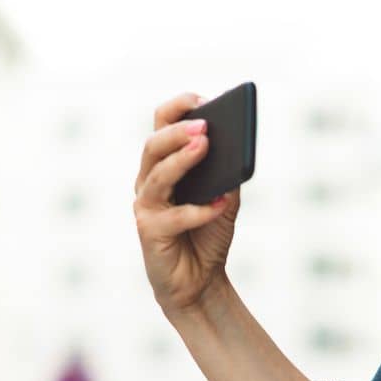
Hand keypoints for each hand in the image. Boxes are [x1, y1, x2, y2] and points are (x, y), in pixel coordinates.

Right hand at [133, 92, 242, 317]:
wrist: (199, 282)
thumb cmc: (207, 236)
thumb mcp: (224, 200)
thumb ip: (227, 175)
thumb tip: (234, 150)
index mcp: (163, 166)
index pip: (160, 126)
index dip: (177, 109)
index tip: (203, 98)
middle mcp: (148, 182)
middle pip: (153, 146)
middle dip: (177, 131)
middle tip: (204, 124)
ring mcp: (146, 207)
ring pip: (157, 175)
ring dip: (183, 159)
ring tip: (206, 145)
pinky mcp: (150, 233)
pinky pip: (175, 216)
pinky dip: (200, 209)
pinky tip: (220, 203)